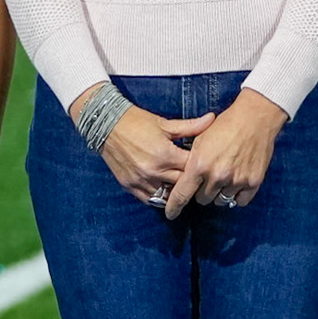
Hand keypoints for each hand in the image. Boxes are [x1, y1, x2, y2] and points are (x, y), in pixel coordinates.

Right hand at [76, 95, 215, 206]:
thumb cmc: (137, 122)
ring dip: (174, 191)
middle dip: (190, 181)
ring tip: (181, 186)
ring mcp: (141, 180)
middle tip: (196, 177)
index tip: (204, 163)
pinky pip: (149, 199)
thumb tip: (211, 119)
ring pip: (167, 196)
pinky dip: (159, 196)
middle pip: (182, 184)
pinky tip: (164, 190)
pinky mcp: (129, 185)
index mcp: (166, 154)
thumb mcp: (165, 123)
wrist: (106, 124)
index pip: (192, 168)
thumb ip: (190, 126)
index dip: (201, 166)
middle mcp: (154, 171)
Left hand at [162, 89, 287, 218]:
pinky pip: (240, 201)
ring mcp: (236, 180)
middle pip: (202, 199)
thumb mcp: (199, 140)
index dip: (174, 207)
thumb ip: (190, 162)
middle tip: (208, 177)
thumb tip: (182, 180)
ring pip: (221, 201)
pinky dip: (236, 195)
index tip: (170, 214)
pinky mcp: (253, 182)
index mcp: (199, 165)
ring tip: (224, 176)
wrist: (255, 118)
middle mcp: (217, 176)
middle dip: (202, 191)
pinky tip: (236, 182)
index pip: (182, 194)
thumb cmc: (225, 126)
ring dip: (219, 193)